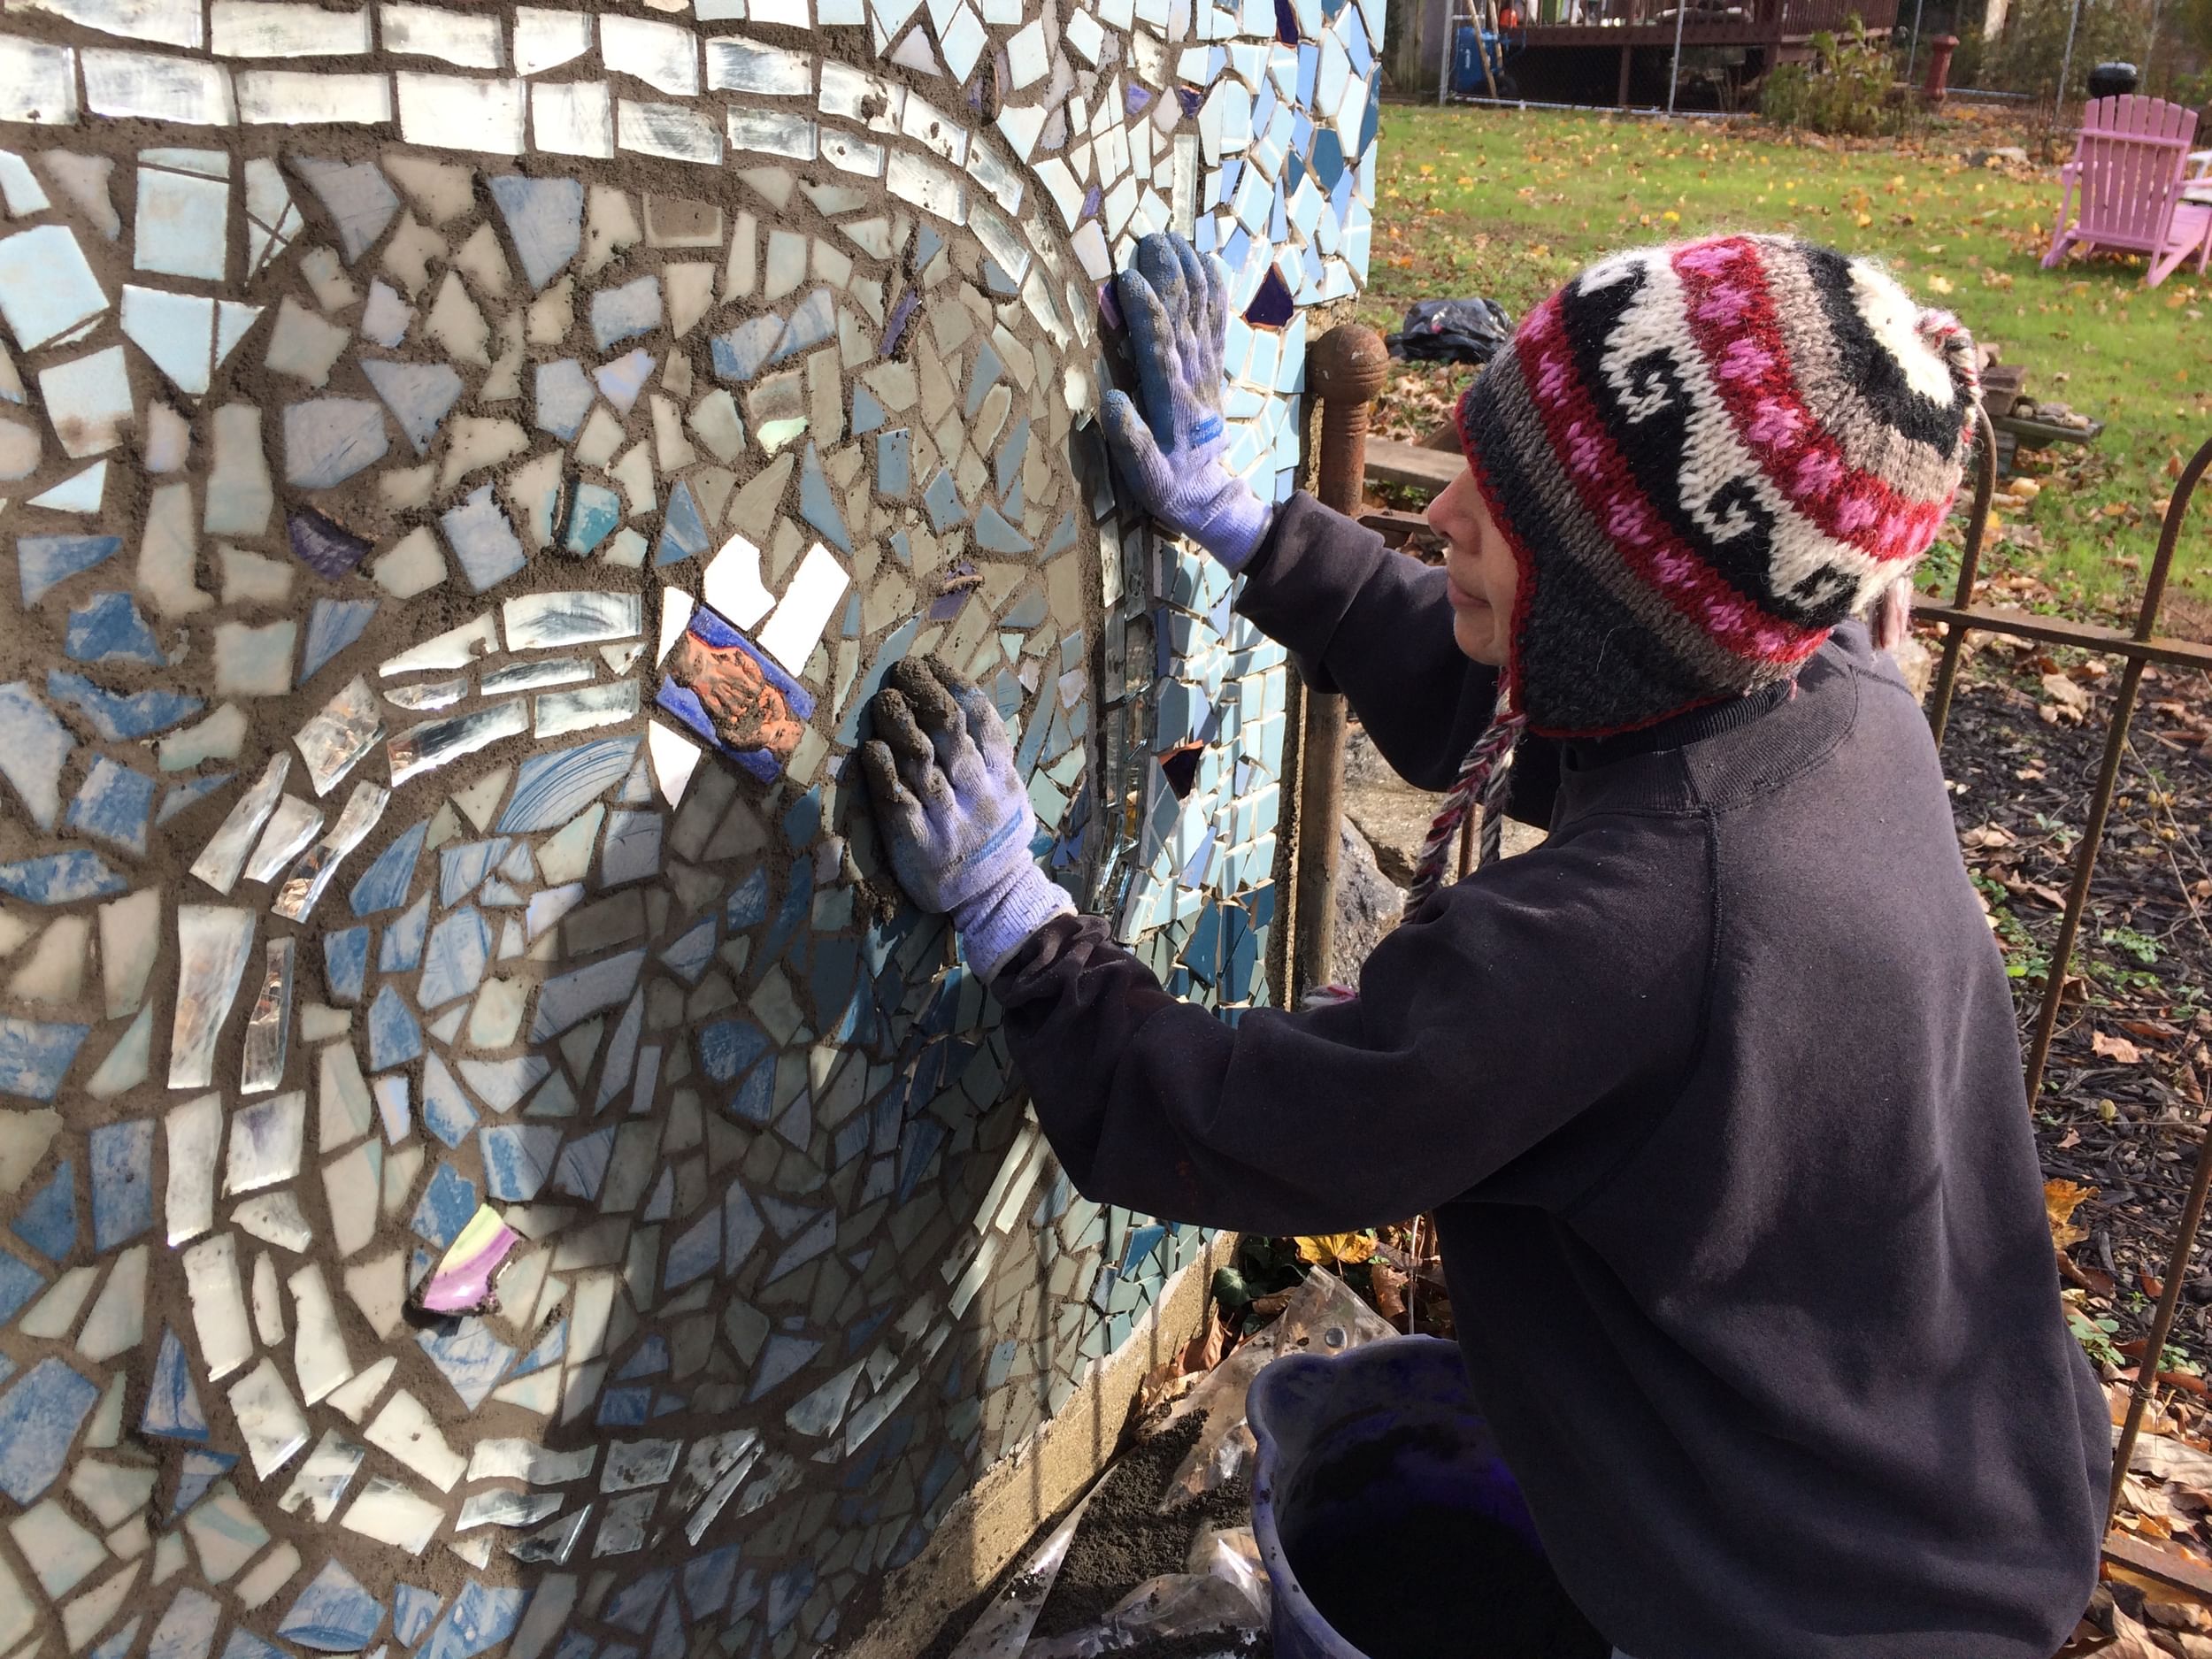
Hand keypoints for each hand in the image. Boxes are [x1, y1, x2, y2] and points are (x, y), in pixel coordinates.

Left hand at [860, 657, 1073, 980]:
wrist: (995, 897)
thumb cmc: (994, 836)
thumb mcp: (1010, 793)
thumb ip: (991, 755)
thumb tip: (962, 701)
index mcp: (1002, 776)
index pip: (982, 718)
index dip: (955, 684)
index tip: (930, 663)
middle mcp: (978, 793)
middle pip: (950, 731)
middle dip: (925, 694)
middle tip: (901, 671)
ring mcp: (950, 819)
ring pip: (923, 762)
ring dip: (902, 726)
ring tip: (885, 699)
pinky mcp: (920, 844)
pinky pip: (900, 803)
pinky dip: (885, 772)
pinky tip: (871, 749)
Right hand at [1101, 232, 1272, 570]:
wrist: (1210, 495)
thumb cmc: (1168, 485)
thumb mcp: (1145, 476)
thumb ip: (1130, 440)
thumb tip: (1111, 400)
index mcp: (1171, 400)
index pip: (1159, 346)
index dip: (1145, 311)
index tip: (1128, 278)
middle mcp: (1193, 377)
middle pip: (1183, 316)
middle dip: (1168, 275)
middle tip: (1149, 239)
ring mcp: (1207, 369)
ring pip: (1202, 311)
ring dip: (1188, 271)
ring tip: (1172, 237)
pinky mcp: (1215, 367)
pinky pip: (1218, 320)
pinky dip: (1215, 288)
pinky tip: (1207, 259)